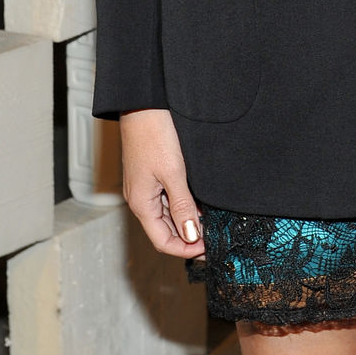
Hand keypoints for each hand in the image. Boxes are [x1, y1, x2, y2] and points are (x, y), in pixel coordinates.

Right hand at [119, 108, 204, 258]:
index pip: (163, 242)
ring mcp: (145, 188)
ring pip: (167, 216)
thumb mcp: (173, 173)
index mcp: (142, 204)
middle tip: (214, 237)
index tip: (209, 247)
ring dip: (186, 221)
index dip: (186, 249)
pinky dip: (183, 206)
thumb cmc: (153, 135)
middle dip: (188, 238)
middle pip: (164, 232)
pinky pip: (167, 200)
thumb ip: (183, 206)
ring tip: (210, 221)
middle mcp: (141, 200)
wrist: (143, 105)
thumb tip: (191, 236)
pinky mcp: (150, 176)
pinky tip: (199, 202)